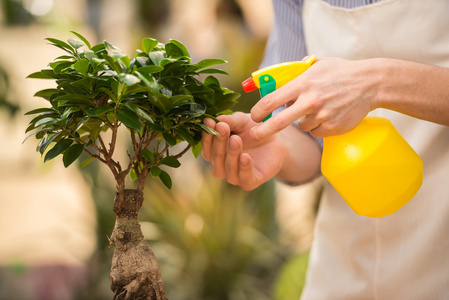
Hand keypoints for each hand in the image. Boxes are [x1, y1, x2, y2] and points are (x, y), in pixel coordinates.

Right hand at [201, 112, 287, 190]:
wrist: (276, 141)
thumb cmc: (254, 130)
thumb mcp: (242, 121)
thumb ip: (229, 120)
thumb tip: (214, 119)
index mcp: (216, 152)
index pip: (207, 147)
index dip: (207, 135)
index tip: (210, 121)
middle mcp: (222, 166)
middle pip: (214, 158)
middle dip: (218, 142)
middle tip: (223, 128)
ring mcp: (235, 176)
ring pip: (226, 170)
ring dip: (230, 154)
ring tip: (236, 139)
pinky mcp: (250, 182)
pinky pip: (244, 179)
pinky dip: (244, 168)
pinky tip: (245, 157)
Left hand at [250, 57, 376, 138]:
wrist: (370, 83)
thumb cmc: (341, 72)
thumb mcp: (317, 64)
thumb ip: (296, 72)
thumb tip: (277, 79)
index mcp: (302, 84)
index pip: (272, 100)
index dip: (258, 111)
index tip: (253, 116)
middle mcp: (310, 101)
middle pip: (279, 123)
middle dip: (262, 132)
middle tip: (253, 135)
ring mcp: (322, 116)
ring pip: (301, 126)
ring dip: (303, 121)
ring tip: (317, 108)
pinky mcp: (332, 127)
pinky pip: (315, 132)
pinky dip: (317, 127)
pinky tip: (327, 115)